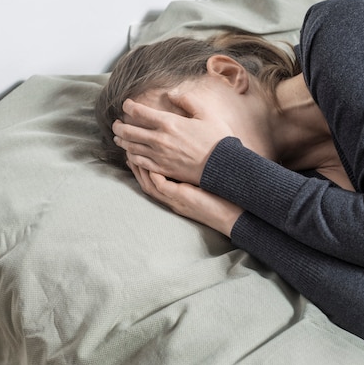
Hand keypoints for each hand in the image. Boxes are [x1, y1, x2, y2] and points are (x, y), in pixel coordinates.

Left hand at [113, 90, 233, 184]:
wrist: (222, 166)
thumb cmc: (217, 139)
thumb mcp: (206, 114)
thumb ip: (187, 101)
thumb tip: (172, 94)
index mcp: (169, 122)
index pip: (139, 112)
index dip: (129, 107)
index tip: (126, 105)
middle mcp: (159, 139)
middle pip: (130, 131)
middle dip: (119, 126)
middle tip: (116, 123)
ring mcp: (159, 156)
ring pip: (132, 147)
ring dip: (122, 141)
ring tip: (118, 138)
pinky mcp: (162, 169)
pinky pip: (140, 163)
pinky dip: (131, 157)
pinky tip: (130, 155)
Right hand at [127, 157, 242, 236]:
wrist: (235, 215)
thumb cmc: (224, 199)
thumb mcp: (205, 185)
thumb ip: (196, 175)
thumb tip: (194, 158)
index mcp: (177, 197)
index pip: (154, 181)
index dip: (143, 166)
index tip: (138, 152)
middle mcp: (173, 199)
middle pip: (147, 182)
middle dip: (136, 166)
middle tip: (128, 149)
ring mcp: (176, 200)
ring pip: (150, 185)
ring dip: (140, 169)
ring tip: (134, 153)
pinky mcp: (182, 199)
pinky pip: (162, 187)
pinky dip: (155, 175)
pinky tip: (150, 163)